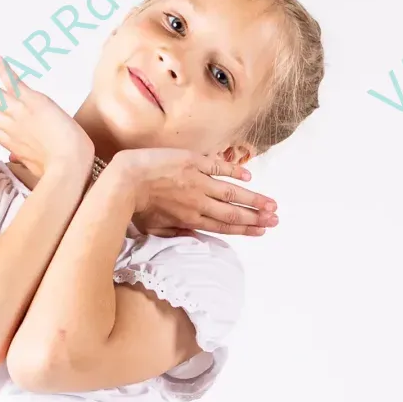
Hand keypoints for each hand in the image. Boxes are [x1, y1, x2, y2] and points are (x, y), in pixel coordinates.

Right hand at [0, 57, 93, 181]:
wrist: (68, 163)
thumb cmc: (59, 170)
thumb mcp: (37, 169)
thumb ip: (26, 161)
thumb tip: (16, 158)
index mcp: (14, 145)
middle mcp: (11, 128)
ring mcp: (19, 113)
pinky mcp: (31, 101)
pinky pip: (12, 82)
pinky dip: (3, 70)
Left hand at [114, 148, 278, 237]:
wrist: (127, 181)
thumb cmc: (136, 207)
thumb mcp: (156, 229)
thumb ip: (177, 234)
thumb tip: (194, 239)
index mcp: (191, 220)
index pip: (224, 226)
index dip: (245, 229)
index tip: (262, 231)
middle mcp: (199, 203)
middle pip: (234, 212)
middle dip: (256, 217)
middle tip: (276, 220)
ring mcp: (198, 182)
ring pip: (232, 193)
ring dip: (253, 199)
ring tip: (271, 204)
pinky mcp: (193, 162)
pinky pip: (219, 167)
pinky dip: (234, 172)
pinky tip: (249, 178)